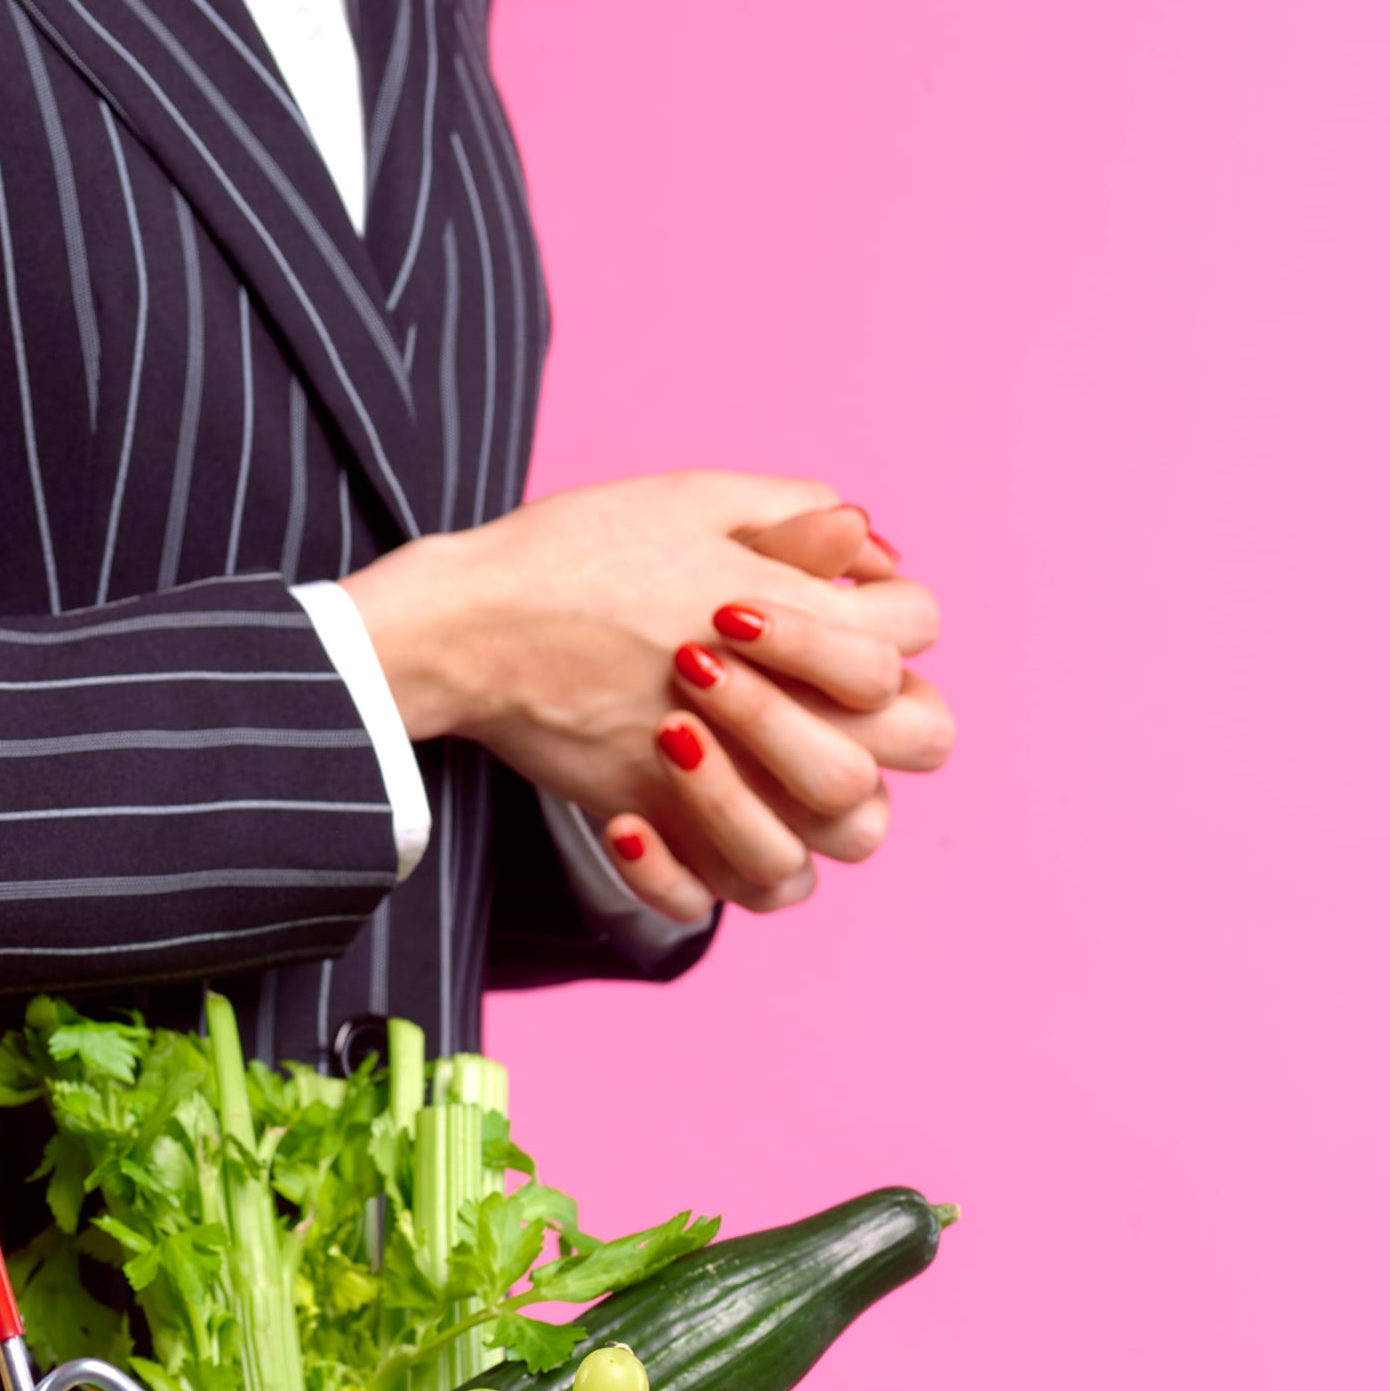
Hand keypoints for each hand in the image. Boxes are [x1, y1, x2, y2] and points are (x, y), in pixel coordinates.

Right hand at [346, 472, 950, 913]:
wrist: (468, 625)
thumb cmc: (577, 551)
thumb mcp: (693, 498)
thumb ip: (792, 512)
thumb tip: (867, 544)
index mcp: (796, 615)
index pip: (918, 626)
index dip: (886, 609)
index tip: (818, 603)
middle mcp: (781, 705)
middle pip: (922, 737)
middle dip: (881, 706)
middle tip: (804, 687)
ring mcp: (727, 777)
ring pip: (846, 835)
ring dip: (811, 792)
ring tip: (737, 754)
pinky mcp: (666, 821)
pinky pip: (733, 892)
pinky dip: (709, 868)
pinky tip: (662, 815)